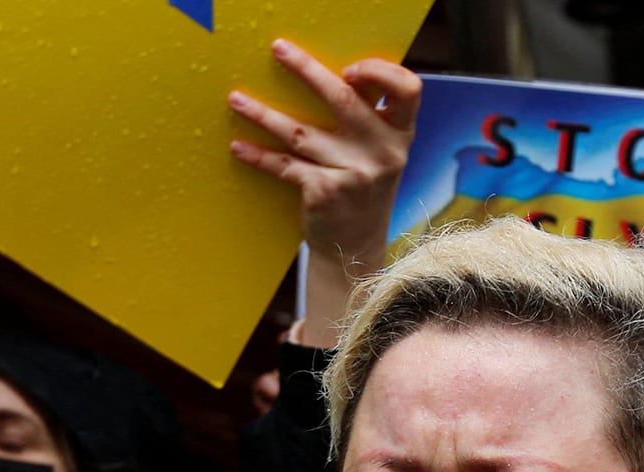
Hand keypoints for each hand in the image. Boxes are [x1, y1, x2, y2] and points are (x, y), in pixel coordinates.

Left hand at [228, 38, 422, 347]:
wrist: (355, 248)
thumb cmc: (363, 190)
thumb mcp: (381, 155)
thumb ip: (371, 120)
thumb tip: (334, 75)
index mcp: (400, 135)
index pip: (407, 90)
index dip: (380, 72)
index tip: (349, 69)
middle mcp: (382, 153)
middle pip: (344, 98)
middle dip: (306, 69)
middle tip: (279, 50)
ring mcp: (354, 174)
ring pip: (300, 132)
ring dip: (264, 114)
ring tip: (236, 99)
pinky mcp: (325, 192)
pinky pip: (284, 166)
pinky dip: (259, 156)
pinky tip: (239, 147)